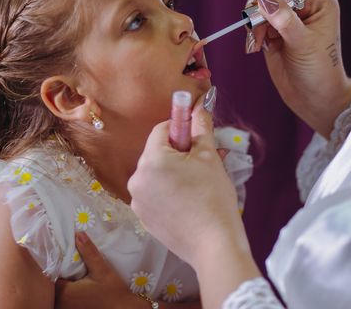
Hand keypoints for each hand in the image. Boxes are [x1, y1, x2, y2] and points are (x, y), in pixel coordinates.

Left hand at [55, 232, 140, 308]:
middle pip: (53, 283)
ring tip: (72, 268)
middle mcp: (62, 303)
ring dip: (63, 281)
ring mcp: (68, 308)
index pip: (51, 275)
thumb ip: (89, 252)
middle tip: (67, 259)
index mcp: (65, 293)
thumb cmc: (113, 291)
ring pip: (58, 291)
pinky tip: (78, 282)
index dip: (56, 263)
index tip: (61, 253)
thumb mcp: (101, 269)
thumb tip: (78, 234)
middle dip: (59, 271)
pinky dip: (68, 289)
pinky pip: (64, 297)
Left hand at [128, 93, 246, 267]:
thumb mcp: (209, 156)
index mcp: (151, 160)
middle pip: (157, 152)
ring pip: (156, 174)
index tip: (198, 138)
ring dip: (173, 172)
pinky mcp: (143, 218)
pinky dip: (168, 192)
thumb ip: (201, 127)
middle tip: (202, 165)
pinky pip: (154, 194)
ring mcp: (138, 201)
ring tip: (197, 185)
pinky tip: (187, 201)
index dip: (182, 129)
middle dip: (178, 153)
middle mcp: (137, 179)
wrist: (214, 244)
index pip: (162, 129)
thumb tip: (199, 105)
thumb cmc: (213, 197)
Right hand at [246, 0, 350, 136]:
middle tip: (257, 25)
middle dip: (260, 5)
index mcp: (319, 1)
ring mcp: (286, 19)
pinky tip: (257, 48)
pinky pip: (254, 22)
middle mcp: (302, 6)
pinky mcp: (273, 33)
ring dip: (254, 21)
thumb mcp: (304, 43)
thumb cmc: (320, 71)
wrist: (314, 99)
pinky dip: (251, 33)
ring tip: (258, 42)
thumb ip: (284, 20)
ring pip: (259, 5)